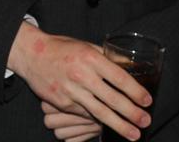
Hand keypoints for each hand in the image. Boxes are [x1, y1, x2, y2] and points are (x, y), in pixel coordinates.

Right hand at [7, 23, 151, 140]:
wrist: (31, 55)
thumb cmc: (61, 48)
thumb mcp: (85, 46)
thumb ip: (106, 57)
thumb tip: (129, 66)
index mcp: (90, 58)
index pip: (119, 77)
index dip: (135, 91)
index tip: (147, 100)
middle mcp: (82, 75)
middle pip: (113, 99)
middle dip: (132, 113)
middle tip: (146, 121)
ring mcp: (71, 91)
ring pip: (100, 112)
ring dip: (120, 125)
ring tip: (135, 134)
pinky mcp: (63, 103)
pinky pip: (85, 114)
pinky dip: (98, 120)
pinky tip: (108, 126)